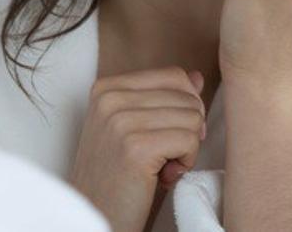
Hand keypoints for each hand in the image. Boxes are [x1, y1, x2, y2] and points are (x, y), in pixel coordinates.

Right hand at [68, 67, 206, 231]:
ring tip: (161, 166)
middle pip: (187, 97)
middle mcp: (109, 98)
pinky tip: (164, 177)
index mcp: (106, 88)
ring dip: (187, 148)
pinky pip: (190, 140)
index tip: (171, 134)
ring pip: (192, 118)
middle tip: (164, 156)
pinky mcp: (136, 147)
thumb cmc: (116, 176)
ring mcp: (120, 120)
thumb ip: (163, 99)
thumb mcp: (134, 128)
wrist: (96, 215)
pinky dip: (186, 162)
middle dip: (188, 129)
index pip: (173, 76)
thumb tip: (196, 77)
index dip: (187, 106)